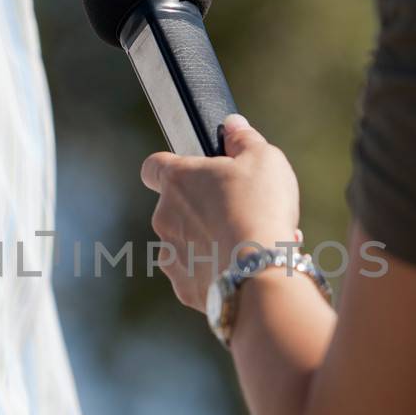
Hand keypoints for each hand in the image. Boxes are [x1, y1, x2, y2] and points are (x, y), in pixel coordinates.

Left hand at [139, 114, 301, 310]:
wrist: (259, 273)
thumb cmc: (259, 208)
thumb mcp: (263, 158)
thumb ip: (243, 139)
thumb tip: (232, 126)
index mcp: (177, 181)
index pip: (153, 167)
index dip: (170, 167)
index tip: (193, 172)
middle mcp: (164, 218)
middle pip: (178, 209)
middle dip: (206, 210)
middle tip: (243, 213)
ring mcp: (171, 256)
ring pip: (190, 244)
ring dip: (214, 242)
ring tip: (251, 244)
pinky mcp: (185, 288)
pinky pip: (200, 275)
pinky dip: (219, 271)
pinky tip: (248, 268)